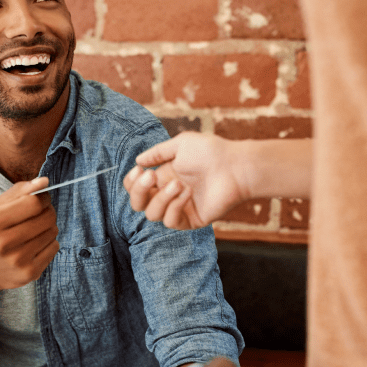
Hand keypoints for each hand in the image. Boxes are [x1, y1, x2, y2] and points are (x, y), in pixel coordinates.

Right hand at [0, 177, 58, 292]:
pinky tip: (35, 245)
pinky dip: (49, 242)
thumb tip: (45, 181)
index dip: (43, 197)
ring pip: (53, 232)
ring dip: (48, 227)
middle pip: (47, 217)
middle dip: (48, 211)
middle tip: (39, 214)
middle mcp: (3, 243)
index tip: (42, 198)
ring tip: (34, 230)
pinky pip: (54, 247)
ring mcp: (18, 261)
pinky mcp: (30, 273)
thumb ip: (19, 191)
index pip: (34, 203)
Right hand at [124, 132, 246, 228]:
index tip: (140, 170)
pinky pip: (170, 221)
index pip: (136, 188)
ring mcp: (179, 209)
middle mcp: (168, 195)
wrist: (235, 166)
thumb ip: (157, 153)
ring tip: (180, 184)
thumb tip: (138, 160)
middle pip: (138, 204)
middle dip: (139, 191)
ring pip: (152, 215)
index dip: (132, 182)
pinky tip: (188, 193)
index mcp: (164, 178)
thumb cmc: (211, 152)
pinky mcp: (191, 220)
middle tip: (151, 176)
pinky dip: (175, 206)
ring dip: (161, 198)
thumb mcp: (180, 145)